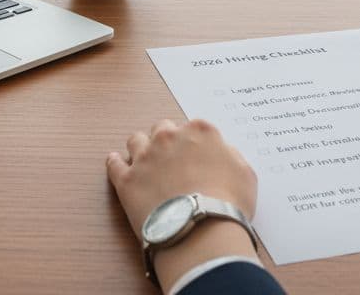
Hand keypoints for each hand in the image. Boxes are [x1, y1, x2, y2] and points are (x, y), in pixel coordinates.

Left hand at [107, 119, 258, 290]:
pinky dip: (116, 163)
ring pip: (135, 141)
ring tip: (146, 164)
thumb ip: (230, 155)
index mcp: (199, 131)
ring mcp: (144, 157)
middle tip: (171, 161)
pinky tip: (118, 164)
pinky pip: (114, 163)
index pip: (192, 127)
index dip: (193, 142)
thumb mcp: (245, 174)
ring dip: (141, 149)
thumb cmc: (228, 204)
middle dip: (166, 142)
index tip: (193, 154)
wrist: (201, 232)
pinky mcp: (126, 179)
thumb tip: (220, 152)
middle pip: (162, 129)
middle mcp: (168, 137)